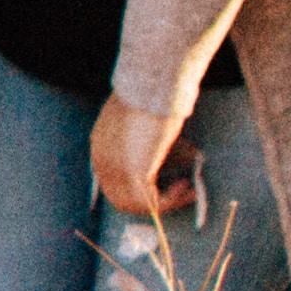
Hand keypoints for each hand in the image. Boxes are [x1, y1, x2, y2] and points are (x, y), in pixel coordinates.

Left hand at [89, 94, 198, 221]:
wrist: (154, 87)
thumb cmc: (157, 97)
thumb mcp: (154, 126)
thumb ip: (163, 145)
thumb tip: (189, 158)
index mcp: (100, 146)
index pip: (113, 180)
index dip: (142, 185)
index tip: (170, 180)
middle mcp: (101, 160)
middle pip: (119, 197)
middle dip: (152, 198)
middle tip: (181, 189)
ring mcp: (112, 168)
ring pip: (132, 204)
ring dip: (163, 202)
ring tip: (187, 189)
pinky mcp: (130, 173)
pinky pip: (148, 203)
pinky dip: (170, 201)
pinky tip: (187, 187)